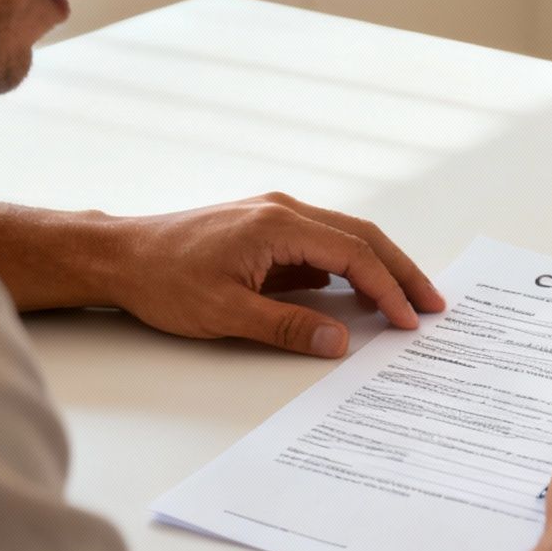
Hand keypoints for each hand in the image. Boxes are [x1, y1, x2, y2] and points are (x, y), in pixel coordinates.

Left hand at [103, 193, 444, 356]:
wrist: (118, 255)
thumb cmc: (162, 280)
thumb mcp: (226, 313)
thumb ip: (288, 327)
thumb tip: (339, 340)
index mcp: (278, 224)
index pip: (353, 254)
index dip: (388, 288)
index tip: (411, 319)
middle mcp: (283, 210)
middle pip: (360, 236)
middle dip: (401, 270)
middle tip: (433, 304)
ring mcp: (274, 216)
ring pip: (343, 237)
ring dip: (378, 267)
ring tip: (407, 300)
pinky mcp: (265, 230)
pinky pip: (320, 245)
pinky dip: (348, 266)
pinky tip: (358, 293)